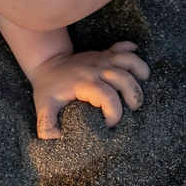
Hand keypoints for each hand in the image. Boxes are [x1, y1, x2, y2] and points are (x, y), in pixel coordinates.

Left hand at [26, 41, 150, 138]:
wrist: (47, 61)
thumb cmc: (48, 87)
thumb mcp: (43, 107)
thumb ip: (46, 125)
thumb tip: (57, 137)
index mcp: (85, 83)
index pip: (108, 97)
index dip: (114, 113)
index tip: (109, 124)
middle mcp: (97, 69)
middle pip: (125, 79)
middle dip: (134, 96)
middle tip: (133, 110)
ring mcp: (102, 59)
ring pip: (128, 60)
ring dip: (140, 72)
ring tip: (142, 86)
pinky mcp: (104, 54)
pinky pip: (123, 48)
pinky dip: (133, 52)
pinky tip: (136, 65)